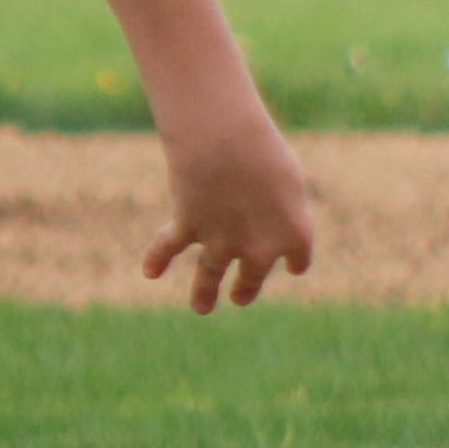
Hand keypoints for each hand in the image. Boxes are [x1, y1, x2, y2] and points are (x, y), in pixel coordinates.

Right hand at [140, 100, 317, 313]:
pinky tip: (150, 271)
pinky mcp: (188, 226)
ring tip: (202, 308)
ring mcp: (221, 241)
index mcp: (295, 234)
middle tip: (240, 296)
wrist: (227, 139)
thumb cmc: (262, 148)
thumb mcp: (286, 176)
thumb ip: (280, 203)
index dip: (294, 261)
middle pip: (252, 277)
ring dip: (204, 293)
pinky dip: (157, 258)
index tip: (292, 265)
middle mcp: (259, 248)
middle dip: (245, 289)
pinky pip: (169, 247)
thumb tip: (264, 214)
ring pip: (209, 275)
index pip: (298, 259)